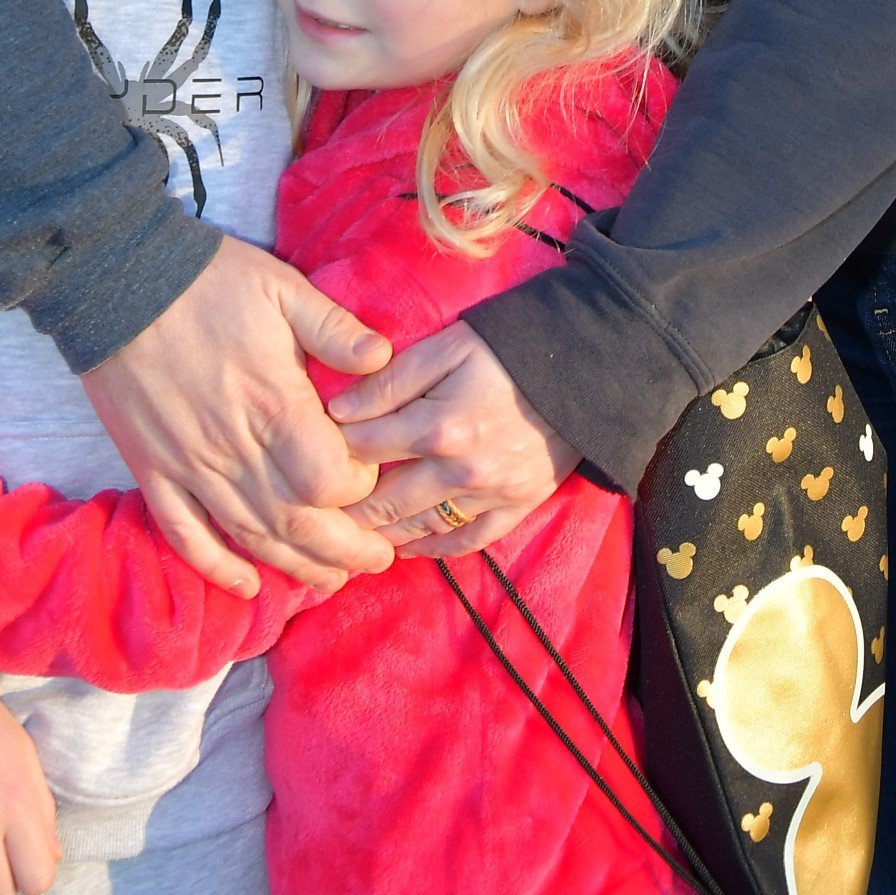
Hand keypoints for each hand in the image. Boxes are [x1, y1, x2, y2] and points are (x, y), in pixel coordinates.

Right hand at [80, 232, 395, 596]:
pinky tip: (248, 585)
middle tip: (376, 561)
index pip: (328, 480)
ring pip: (250, 538)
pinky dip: (218, 567)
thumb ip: (334, 329)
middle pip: (297, 523)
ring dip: (294, 567)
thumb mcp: (281, 287)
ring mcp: (189, 467)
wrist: (116, 283)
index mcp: (272, 404)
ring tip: (330, 581)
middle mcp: (233, 449)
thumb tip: (382, 361)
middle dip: (343, 551)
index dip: (358, 490)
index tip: (370, 478)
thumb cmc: (207, 281)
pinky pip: (186, 536)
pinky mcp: (153, 472)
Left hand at [331, 323, 573, 556]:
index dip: (331, 451)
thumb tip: (338, 410)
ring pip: (419, 529)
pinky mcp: (516, 506)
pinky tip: (409, 548)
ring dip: (381, 535)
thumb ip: (392, 379)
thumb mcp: (448, 344)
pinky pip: (466, 541)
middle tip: (315, 512)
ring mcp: (489, 495)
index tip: (309, 455)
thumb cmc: (511, 345)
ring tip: (350, 535)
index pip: (365, 449)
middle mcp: (459, 471)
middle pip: (385, 502)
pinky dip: (433, 549)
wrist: (586, 366)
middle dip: (346, 508)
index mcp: (438, 426)